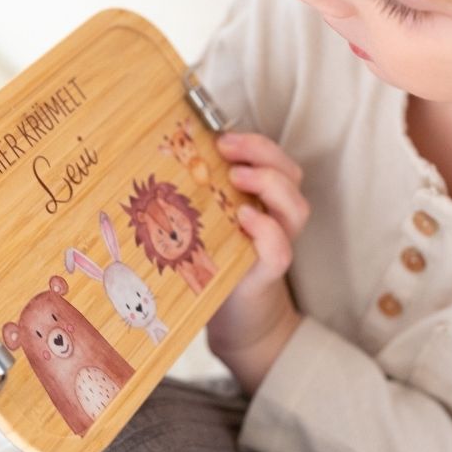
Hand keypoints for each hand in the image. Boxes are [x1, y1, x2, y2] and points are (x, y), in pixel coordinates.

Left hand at [207, 131, 307, 394]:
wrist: (229, 316)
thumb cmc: (213, 261)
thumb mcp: (204, 221)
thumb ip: (197, 194)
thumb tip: (154, 157)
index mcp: (262, 198)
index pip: (274, 159)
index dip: (255, 143)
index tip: (220, 135)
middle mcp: (277, 217)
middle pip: (291, 174)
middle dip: (262, 153)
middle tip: (225, 148)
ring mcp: (278, 243)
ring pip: (296, 207)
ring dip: (270, 184)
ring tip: (237, 177)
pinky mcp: (269, 272)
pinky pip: (281, 249)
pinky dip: (267, 230)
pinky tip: (245, 218)